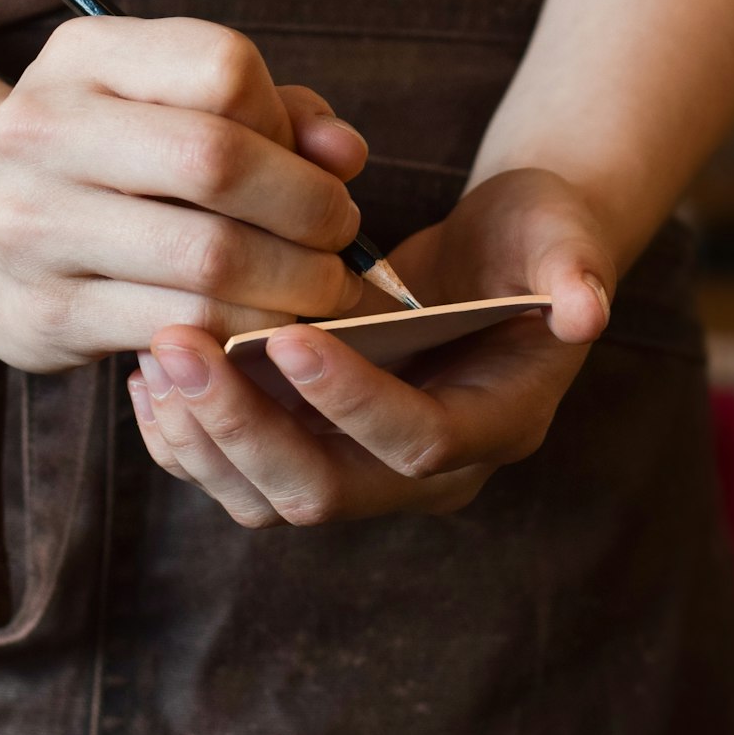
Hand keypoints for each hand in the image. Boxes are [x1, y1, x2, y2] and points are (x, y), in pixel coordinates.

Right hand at [0, 16, 369, 371]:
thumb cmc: (113, 161)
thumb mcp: (176, 104)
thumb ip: (277, 115)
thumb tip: (345, 154)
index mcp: (84, 56)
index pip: (223, 68)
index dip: (288, 121)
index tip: (309, 162)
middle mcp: (44, 128)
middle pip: (218, 161)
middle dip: (310, 208)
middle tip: (339, 236)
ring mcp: (34, 225)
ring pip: (210, 258)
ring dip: (295, 282)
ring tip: (320, 287)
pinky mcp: (47, 314)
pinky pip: (185, 327)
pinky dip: (250, 330)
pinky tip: (268, 325)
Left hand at [125, 169, 615, 525]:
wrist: (503, 256)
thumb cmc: (537, 239)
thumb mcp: (566, 238)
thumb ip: (577, 268)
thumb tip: (586, 308)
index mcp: (497, 425)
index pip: (419, 442)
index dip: (354, 401)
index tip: (287, 336)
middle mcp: (429, 472)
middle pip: (325, 490)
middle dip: (244, 426)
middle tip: (179, 345)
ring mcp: (366, 470)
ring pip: (269, 497)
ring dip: (204, 437)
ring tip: (157, 357)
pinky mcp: (316, 450)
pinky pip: (240, 475)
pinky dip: (188, 438)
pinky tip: (147, 373)